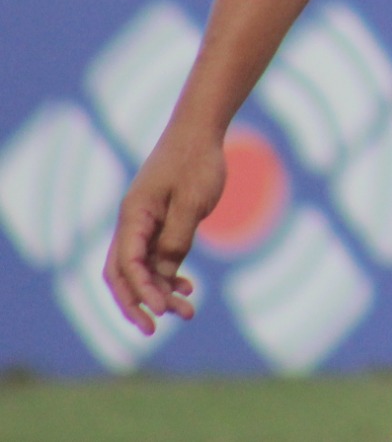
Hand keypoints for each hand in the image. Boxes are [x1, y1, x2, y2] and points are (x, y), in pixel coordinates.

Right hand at [104, 120, 226, 333]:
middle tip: (153, 329)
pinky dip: (168, 276)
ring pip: (142, 269)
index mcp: (133, 216)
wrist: (201, 131)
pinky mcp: (161, 224)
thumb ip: (178, 238)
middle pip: (122, 274)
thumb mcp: (192, 201)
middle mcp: (133, 224)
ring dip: (159, 292)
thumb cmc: (197, 161)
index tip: (160, 311)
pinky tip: (187, 288)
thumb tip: (165, 274)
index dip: (141, 291)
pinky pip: (157, 258)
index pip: (127, 264)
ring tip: (187, 312)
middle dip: (136, 303)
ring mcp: (145, 224)